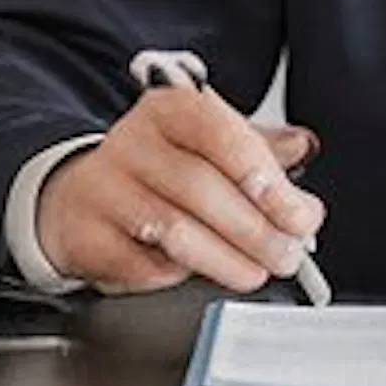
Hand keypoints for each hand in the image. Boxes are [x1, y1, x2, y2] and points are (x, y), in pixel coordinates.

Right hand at [38, 89, 323, 293]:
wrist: (82, 195)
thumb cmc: (159, 170)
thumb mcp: (210, 145)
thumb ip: (260, 148)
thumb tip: (303, 146)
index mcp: (170, 110)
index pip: (221, 134)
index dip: (265, 177)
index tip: (299, 214)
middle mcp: (132, 142)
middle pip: (201, 186)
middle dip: (255, 229)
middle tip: (287, 254)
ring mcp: (104, 188)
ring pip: (172, 228)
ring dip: (225, 259)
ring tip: (255, 272)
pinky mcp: (86, 234)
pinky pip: (140, 263)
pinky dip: (176, 275)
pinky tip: (197, 274)